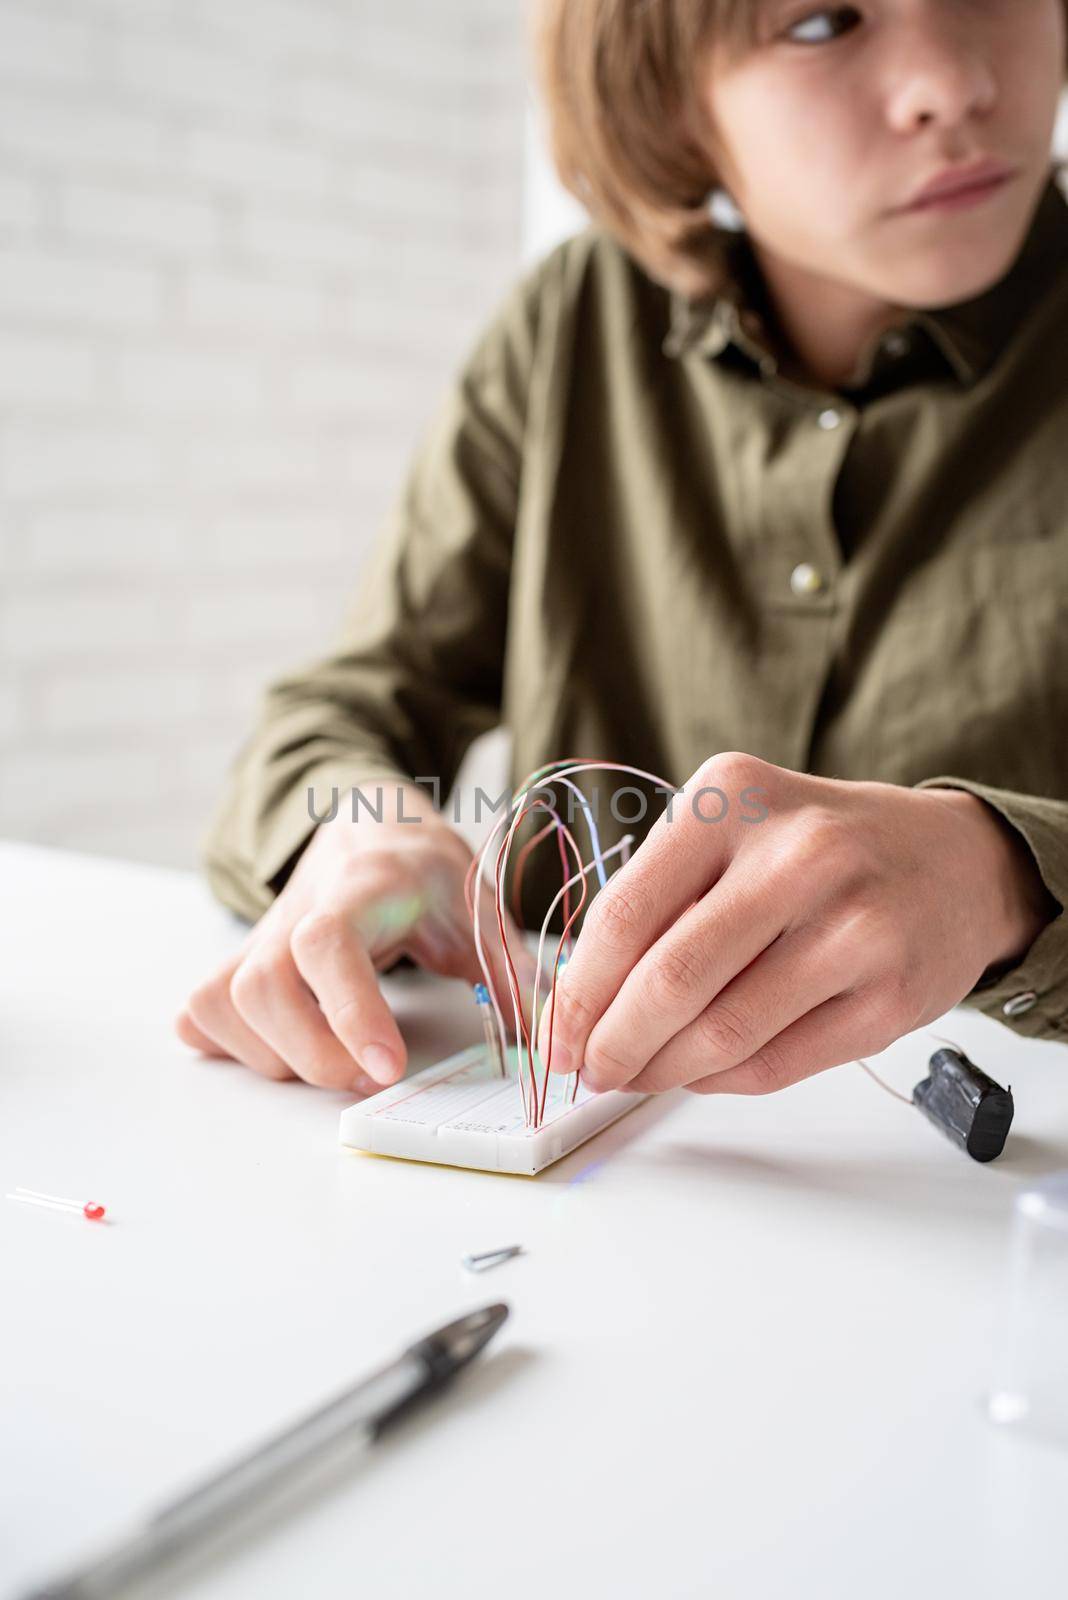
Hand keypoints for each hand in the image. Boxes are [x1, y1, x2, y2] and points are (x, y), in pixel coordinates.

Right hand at [176, 783, 530, 1091]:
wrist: (373, 825)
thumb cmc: (424, 872)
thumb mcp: (479, 906)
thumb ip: (514, 973)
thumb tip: (552, 1041)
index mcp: (364, 888)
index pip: (327, 942)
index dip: (349, 1008)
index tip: (386, 1065)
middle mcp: (297, 910)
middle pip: (262, 985)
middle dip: (312, 1053)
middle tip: (373, 1074)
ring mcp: (260, 937)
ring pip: (223, 1003)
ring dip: (275, 1056)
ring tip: (337, 1063)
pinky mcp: (238, 962)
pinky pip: (202, 1011)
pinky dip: (230, 1045)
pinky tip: (283, 1049)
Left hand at [536, 753, 1054, 1097]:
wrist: (955, 863)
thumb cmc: (820, 849)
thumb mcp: (735, 827)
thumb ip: (659, 897)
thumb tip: (577, 1004)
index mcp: (735, 798)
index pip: (627, 912)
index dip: (578, 991)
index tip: (555, 1035)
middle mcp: (800, 854)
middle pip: (672, 979)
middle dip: (614, 1042)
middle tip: (591, 1070)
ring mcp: (855, 926)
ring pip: (724, 1032)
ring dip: (662, 1070)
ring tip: (638, 1076)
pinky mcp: (892, 996)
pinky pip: (777, 1062)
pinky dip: (720, 1080)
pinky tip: (699, 1072)